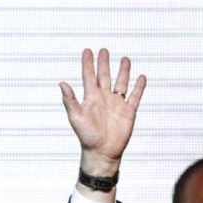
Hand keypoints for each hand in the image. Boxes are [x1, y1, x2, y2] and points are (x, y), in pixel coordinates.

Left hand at [60, 48, 146, 177]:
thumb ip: (70, 100)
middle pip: (104, 76)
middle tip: (103, 50)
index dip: (88, 63)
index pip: (89, 76)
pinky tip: (141, 77)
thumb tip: (62, 83)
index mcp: (91, 98)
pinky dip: (139, 87)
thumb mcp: (76, 117)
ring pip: (121, 83)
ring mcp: (117, 104)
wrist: (102, 152)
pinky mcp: (128, 111)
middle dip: (104, 64)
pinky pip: (135, 96)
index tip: (87, 50)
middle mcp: (104, 98)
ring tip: (125, 59)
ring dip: (123, 71)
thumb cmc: (86, 136)